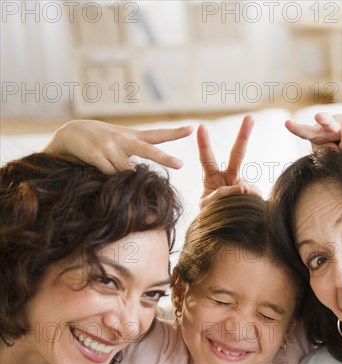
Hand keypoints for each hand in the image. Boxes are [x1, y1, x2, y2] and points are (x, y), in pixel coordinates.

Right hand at [42, 119, 192, 171]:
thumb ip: (132, 159)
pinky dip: (108, 178)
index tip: (192, 128)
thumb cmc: (99, 143)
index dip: (175, 133)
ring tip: (109, 166)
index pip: (157, 134)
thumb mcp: (119, 145)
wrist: (69, 133)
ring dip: (123, 176)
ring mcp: (110, 146)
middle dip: (165, 158)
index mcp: (132, 137)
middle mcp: (124, 140)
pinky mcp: (96, 154)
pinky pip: (109, 174)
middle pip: (148, 151)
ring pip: (126, 170)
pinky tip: (99, 170)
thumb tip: (139, 177)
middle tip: (181, 164)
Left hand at [198, 115, 259, 208]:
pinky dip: (246, 204)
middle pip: (237, 154)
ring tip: (230, 209)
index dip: (204, 144)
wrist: (227, 227)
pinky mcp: (255, 194)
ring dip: (236, 199)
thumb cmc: (212, 214)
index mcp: (212, 177)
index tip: (201, 127)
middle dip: (243, 135)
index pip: (207, 159)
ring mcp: (243, 185)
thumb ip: (218, 196)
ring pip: (244, 186)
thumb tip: (242, 188)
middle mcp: (229, 177)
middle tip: (250, 117)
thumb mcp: (207, 207)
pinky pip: (251, 198)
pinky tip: (244, 209)